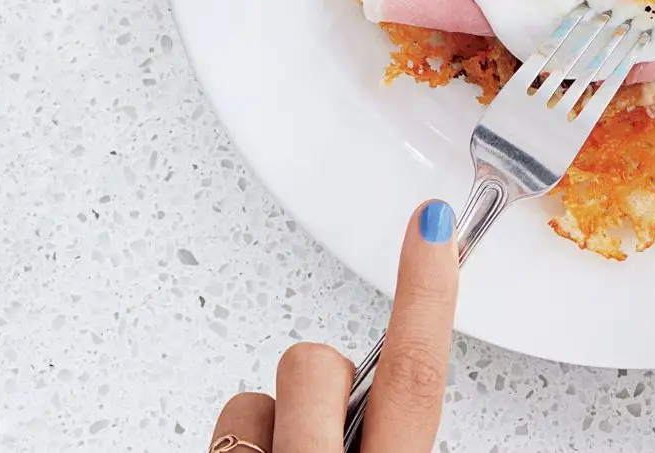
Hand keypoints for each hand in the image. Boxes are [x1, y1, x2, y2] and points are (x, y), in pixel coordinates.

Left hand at [209, 199, 457, 452]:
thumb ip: (389, 441)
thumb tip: (379, 403)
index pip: (414, 377)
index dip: (427, 293)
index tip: (434, 224)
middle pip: (318, 368)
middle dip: (319, 377)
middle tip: (316, 431)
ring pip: (254, 402)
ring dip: (267, 433)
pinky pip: (221, 428)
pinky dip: (233, 452)